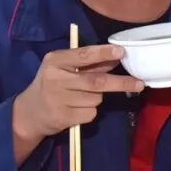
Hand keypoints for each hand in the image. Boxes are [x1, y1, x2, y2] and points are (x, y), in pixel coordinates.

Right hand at [12, 45, 143, 142]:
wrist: (30, 112)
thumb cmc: (52, 84)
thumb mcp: (64, 68)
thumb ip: (88, 63)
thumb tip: (118, 57)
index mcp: (55, 61)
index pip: (83, 55)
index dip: (103, 53)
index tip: (121, 53)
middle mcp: (56, 79)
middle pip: (96, 81)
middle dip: (121, 83)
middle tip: (140, 83)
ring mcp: (58, 100)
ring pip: (96, 98)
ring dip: (98, 97)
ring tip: (81, 96)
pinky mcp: (63, 117)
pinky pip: (90, 113)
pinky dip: (90, 111)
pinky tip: (76, 108)